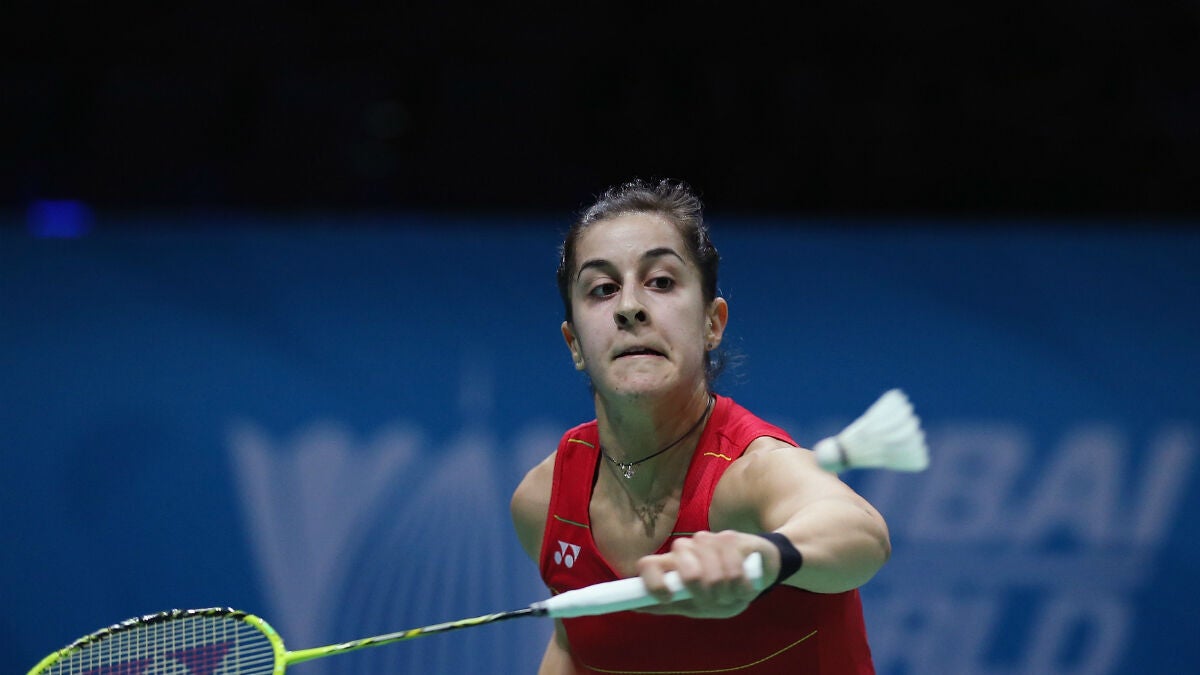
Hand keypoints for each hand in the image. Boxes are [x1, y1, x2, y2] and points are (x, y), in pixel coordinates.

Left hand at [634, 530, 774, 618]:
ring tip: (732, 592)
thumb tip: (634, 607)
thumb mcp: (697, 605)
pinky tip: (745, 584)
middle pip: (687, 573)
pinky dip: (742, 587)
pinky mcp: (729, 536)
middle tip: (716, 599)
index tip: (668, 598)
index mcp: (671, 567)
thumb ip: (668, 604)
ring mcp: (705, 540)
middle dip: (706, 595)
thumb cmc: (722, 591)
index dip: (653, 583)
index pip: (647, 565)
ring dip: (728, 593)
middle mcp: (684, 550)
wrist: (761, 570)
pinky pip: (734, 571)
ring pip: (713, 575)